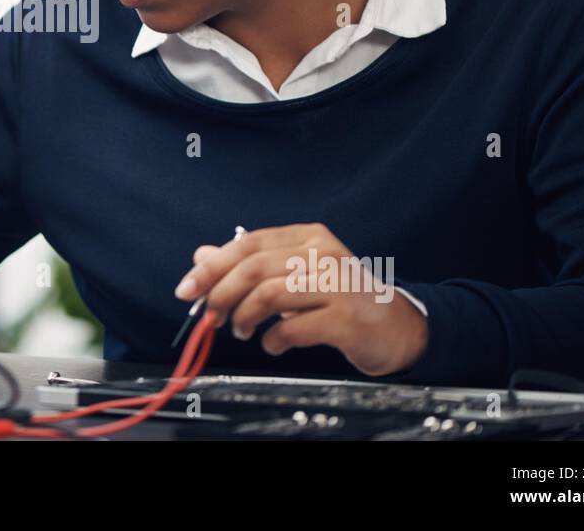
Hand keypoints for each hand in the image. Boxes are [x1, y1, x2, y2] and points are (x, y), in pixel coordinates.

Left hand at [174, 222, 427, 376]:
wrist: (396, 327)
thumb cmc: (339, 299)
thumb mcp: (294, 275)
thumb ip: (250, 265)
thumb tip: (201, 257)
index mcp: (308, 237)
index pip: (248, 243)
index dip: (212, 266)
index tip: (187, 289)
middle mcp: (324, 254)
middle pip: (254, 267)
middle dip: (220, 294)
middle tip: (210, 317)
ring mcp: (338, 285)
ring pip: (269, 294)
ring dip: (244, 317)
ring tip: (242, 331)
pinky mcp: (347, 319)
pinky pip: (293, 328)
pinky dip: (273, 340)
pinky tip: (273, 345)